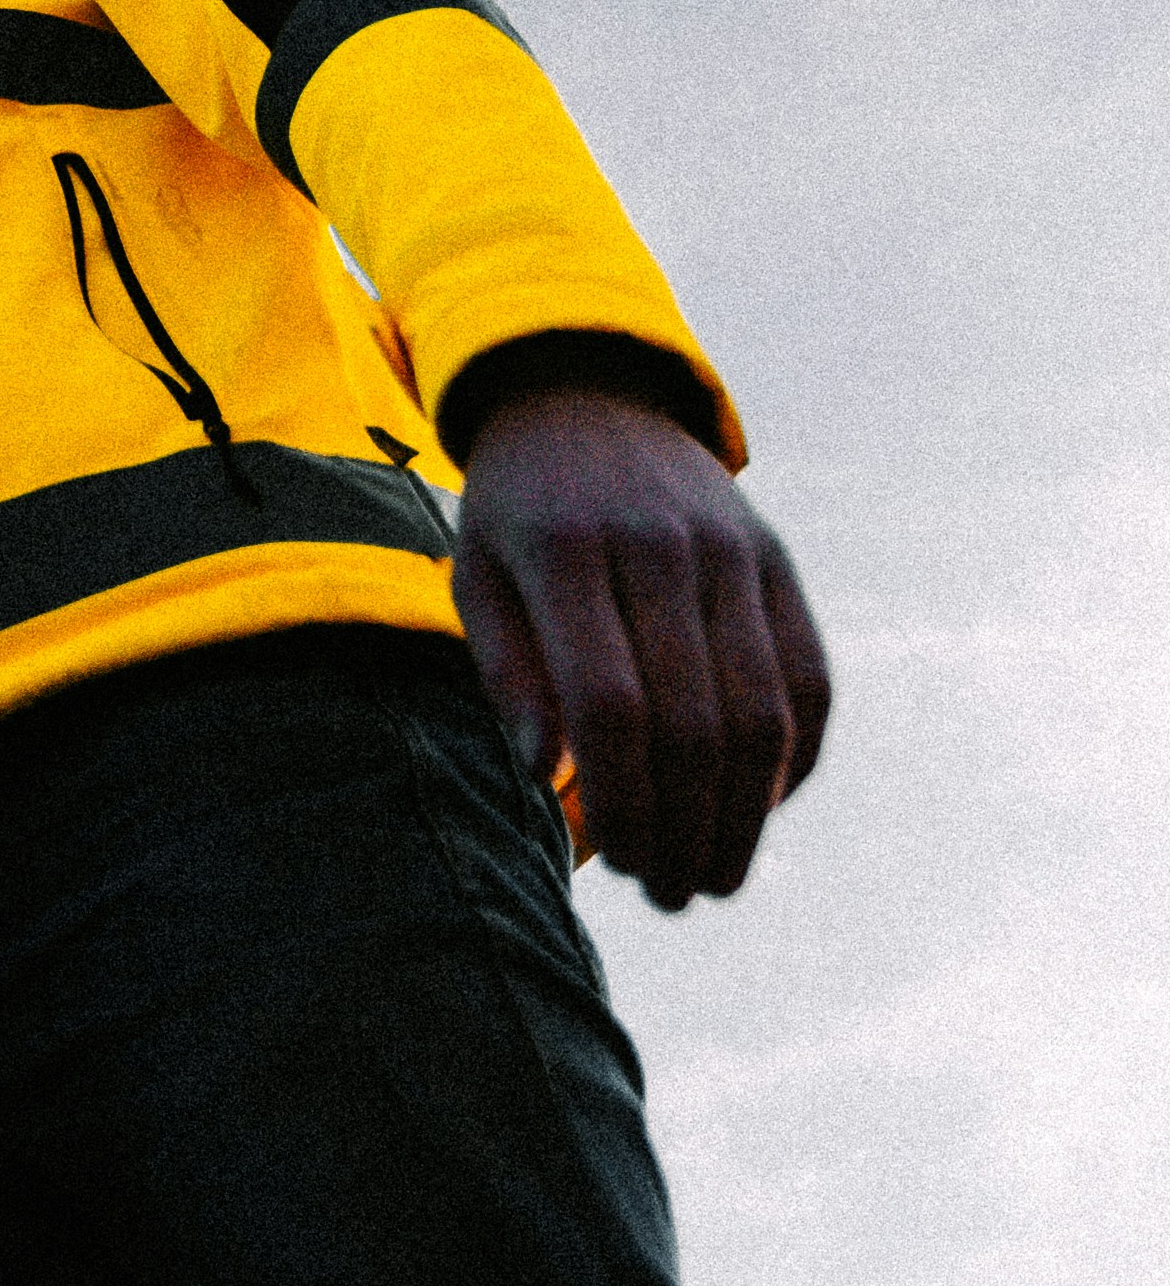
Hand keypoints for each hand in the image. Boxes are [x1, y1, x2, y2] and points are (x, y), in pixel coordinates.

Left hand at [451, 390, 829, 909]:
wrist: (586, 392)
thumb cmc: (516, 508)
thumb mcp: (477, 571)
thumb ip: (507, 672)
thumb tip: (547, 776)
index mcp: (569, 550)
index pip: (611, 706)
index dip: (621, 801)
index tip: (613, 862)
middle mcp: (663, 549)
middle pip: (696, 722)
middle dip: (687, 830)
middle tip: (668, 893)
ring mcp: (733, 551)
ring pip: (764, 712)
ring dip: (747, 816)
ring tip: (713, 876)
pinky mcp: (778, 560)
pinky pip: (809, 678)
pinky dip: (794, 758)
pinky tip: (758, 808)